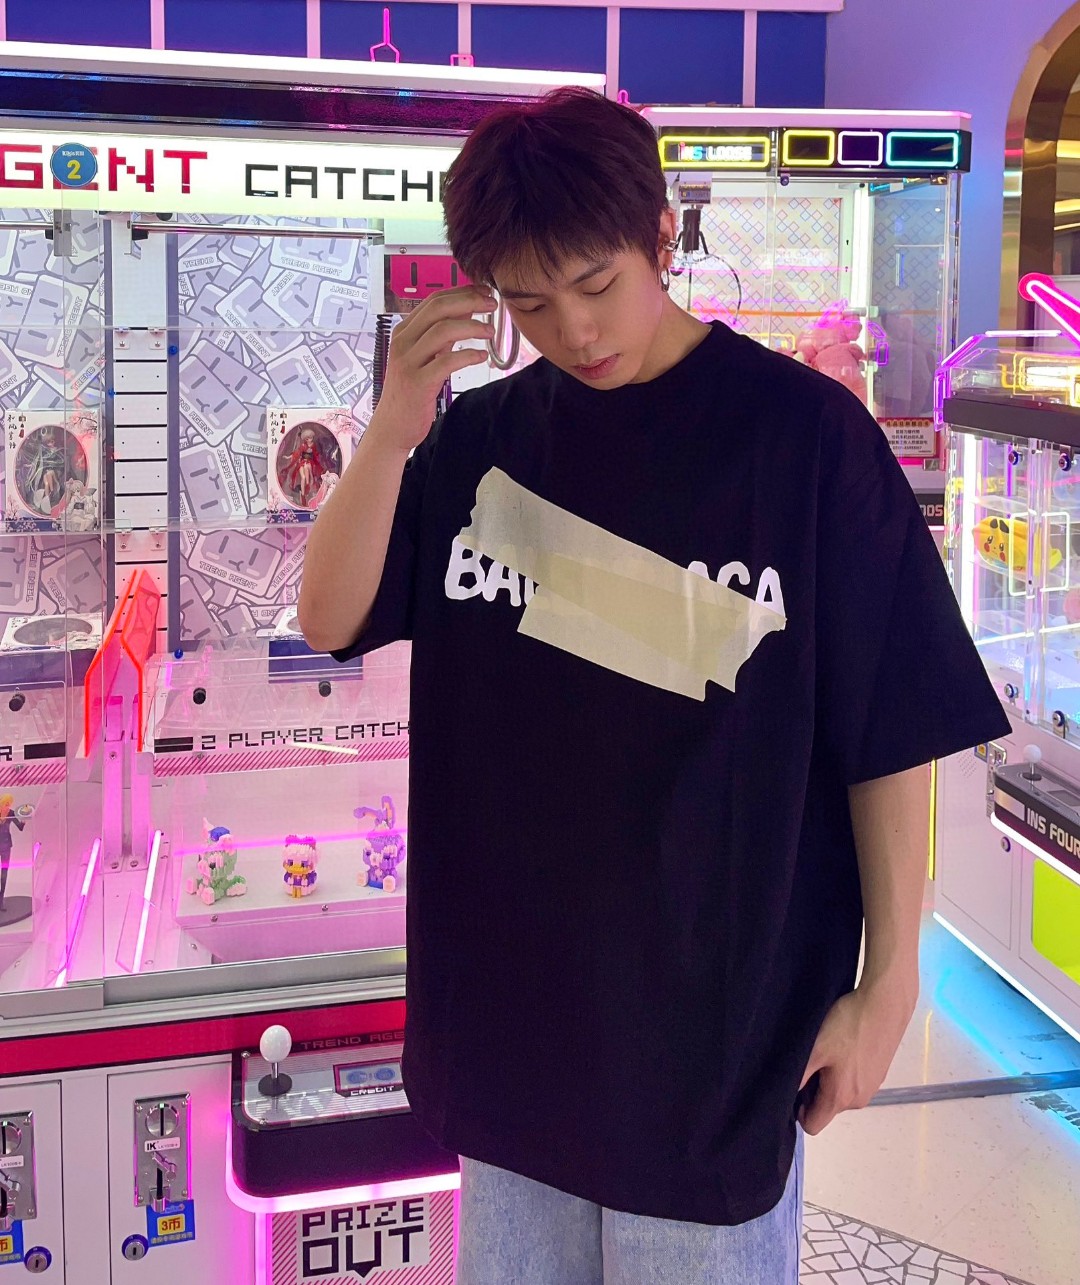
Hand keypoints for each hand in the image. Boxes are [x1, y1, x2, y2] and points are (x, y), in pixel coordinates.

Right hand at [370, 286, 497, 453]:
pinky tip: (482, 355)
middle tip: (492, 303)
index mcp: (403, 332)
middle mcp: (402, 342)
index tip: (484, 291)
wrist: (392, 427)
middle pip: (438, 310)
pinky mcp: (417, 383)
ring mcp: (408, 362)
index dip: (461, 292)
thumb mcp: (423, 357)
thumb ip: (441, 336)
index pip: (433, 301)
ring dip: (472, 327)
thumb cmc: (410, 392)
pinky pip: (446, 362)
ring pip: (443, 331)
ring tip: (490, 330)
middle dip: (469, 301)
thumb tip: (465, 313)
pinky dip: (467, 355)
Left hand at [797, 977, 916, 1134]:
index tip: (796, 1085)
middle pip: (826, 1108)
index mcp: (841, 1098)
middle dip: (814, 1090)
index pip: (813, 1125)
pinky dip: (845, 1069)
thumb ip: (799, 1077)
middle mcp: (859, 1100)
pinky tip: (844, 1044)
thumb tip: (787, 1095)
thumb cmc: (849, 1026)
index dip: (798, 1110)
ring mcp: (872, 1087)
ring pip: (840, 1093)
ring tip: (828, 1048)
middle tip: (812, 1059)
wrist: (885, 1005)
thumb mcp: (815, 1049)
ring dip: (829, 1078)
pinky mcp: (879, 1074)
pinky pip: (854, 1081)